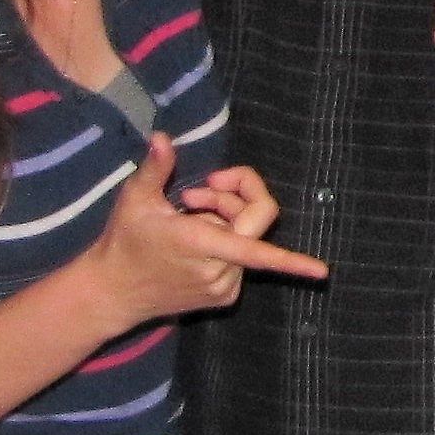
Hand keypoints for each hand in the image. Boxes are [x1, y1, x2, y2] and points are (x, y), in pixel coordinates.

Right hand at [80, 132, 327, 324]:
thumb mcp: (134, 200)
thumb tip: (163, 137)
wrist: (112, 292)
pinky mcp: (223, 297)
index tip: (323, 271)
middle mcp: (220, 272)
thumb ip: (155, 168)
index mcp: (202, 246)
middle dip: (233, 198)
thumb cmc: (122, 242)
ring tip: (187, 216)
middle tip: (196, 192)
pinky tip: (192, 242)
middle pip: (255, 223)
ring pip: (247, 241)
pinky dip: (225, 243)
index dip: (293, 262)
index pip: (257, 250)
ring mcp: (223, 288)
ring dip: (225, 220)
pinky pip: (240, 260)